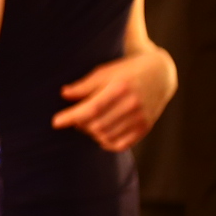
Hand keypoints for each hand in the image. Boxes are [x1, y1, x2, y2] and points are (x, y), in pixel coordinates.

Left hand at [54, 50, 173, 152]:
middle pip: (98, 125)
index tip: (55, 122)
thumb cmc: (126, 71)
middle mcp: (133, 105)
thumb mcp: (105, 72)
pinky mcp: (145, 127)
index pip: (92, 108)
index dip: (72, 116)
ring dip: (91, 134)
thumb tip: (64, 94)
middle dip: (80, 124)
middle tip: (75, 118)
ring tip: (87, 124)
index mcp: (121, 88)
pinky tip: (100, 135)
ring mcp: (141, 118)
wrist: (160, 75)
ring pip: (107, 136)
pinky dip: (106, 143)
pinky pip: (121, 145)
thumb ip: (85, 85)